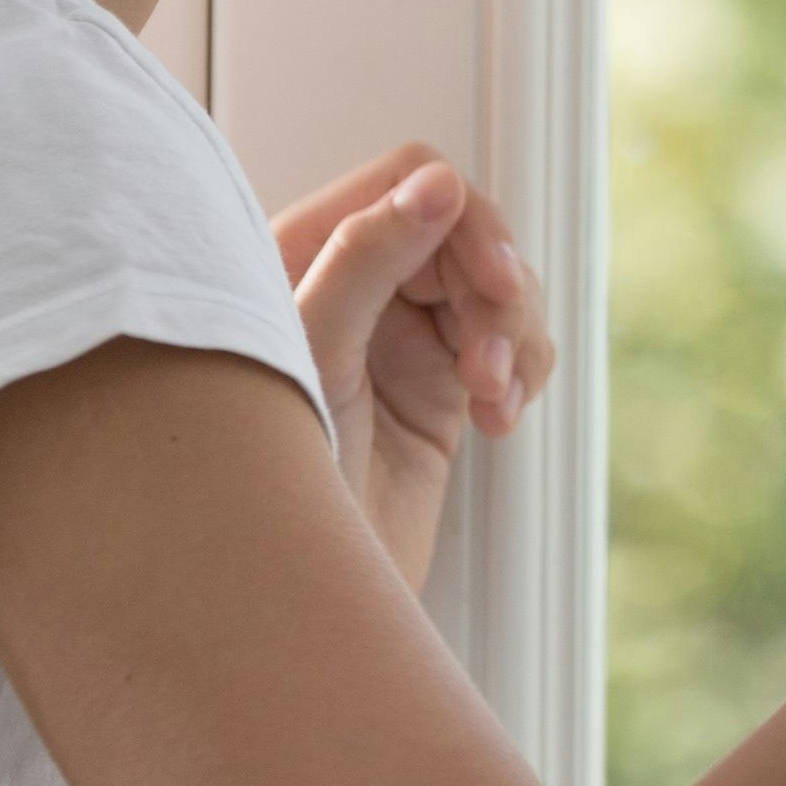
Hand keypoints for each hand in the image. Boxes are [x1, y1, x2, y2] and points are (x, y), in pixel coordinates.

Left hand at [271, 144, 556, 588]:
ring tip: (495, 401)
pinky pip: (508, 346)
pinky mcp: (437, 390)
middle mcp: (352, 283)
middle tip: (490, 370)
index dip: (467, 221)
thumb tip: (437, 184)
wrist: (280, 602)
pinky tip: (501, 418)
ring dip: (515, 337)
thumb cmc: (262, 482)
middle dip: (497, 296)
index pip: (408, 182)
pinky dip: (522, 372)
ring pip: (498, 289)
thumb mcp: (311, 355)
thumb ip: (365, 259)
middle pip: (465, 234)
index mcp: (302, 251)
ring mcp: (398, 337)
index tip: (497, 284)